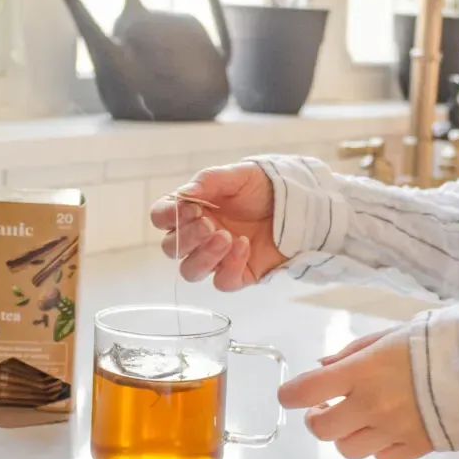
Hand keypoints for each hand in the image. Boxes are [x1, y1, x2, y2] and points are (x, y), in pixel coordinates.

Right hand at [149, 162, 288, 290]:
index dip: (168, 215)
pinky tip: (244, 245)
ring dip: (204, 256)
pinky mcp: (238, 274)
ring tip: (226, 237)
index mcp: (192, 210)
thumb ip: (208, 181)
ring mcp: (217, 258)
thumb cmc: (262, 188)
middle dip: (187, 237)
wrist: (298, 203)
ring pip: (191, 272)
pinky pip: (223, 282)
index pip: (161, 218)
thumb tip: (184, 193)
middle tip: (209, 223)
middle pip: (171, 249)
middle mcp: (199, 237)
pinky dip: (230, 265)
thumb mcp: (237, 175)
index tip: (191, 207)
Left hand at [279, 329, 432, 458]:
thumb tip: (322, 366)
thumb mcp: (388, 336)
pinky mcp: (415, 448)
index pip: (306, 391)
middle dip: (317, 419)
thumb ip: (352, 353)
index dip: (290, 395)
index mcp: (362, 371)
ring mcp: (393, 430)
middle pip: (321, 429)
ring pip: (348, 449)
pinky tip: (386, 428)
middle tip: (325, 407)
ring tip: (357, 418)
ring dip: (346, 434)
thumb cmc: (435, 344)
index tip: (291, 394)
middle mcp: (372, 405)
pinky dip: (377, 447)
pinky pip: (381, 458)